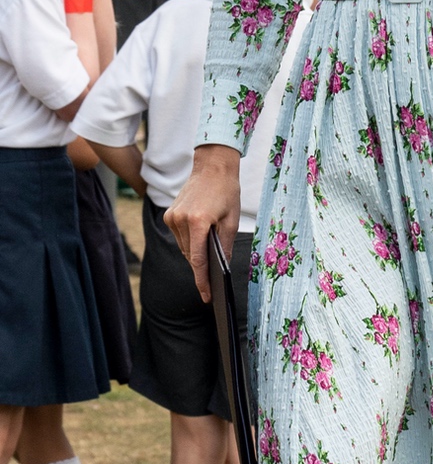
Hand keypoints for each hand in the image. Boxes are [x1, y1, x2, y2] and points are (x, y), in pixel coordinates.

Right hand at [165, 145, 240, 301]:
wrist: (212, 167)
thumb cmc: (226, 192)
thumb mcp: (231, 221)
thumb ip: (224, 246)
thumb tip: (221, 268)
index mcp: (198, 221)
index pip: (197, 260)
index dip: (202, 281)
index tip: (206, 296)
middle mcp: (180, 220)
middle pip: (190, 255)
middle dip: (202, 266)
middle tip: (213, 278)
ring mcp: (172, 217)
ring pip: (184, 247)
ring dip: (195, 252)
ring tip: (209, 248)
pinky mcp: (169, 214)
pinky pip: (180, 237)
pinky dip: (190, 241)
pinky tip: (200, 235)